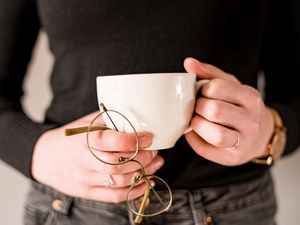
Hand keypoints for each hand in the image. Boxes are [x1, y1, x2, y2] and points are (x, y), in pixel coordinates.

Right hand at [31, 112, 163, 202]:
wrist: (46, 158)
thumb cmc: (70, 138)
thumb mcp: (85, 123)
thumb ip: (108, 121)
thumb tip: (136, 119)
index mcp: (83, 140)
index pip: (110, 142)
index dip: (133, 140)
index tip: (148, 137)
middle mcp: (84, 161)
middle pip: (118, 165)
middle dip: (142, 158)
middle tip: (154, 151)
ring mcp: (85, 179)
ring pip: (119, 181)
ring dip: (143, 173)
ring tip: (155, 163)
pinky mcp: (88, 192)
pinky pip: (114, 196)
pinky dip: (134, 191)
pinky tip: (146, 182)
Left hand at [183, 57, 273, 165]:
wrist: (260, 135)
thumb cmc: (239, 106)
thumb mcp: (230, 86)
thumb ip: (209, 73)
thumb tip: (188, 62)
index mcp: (250, 97)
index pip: (217, 87)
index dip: (203, 89)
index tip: (203, 92)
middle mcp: (251, 120)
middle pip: (214, 110)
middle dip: (198, 107)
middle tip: (197, 108)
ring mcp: (244, 141)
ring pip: (214, 134)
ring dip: (197, 125)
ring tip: (197, 120)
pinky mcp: (233, 157)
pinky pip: (206, 150)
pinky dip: (194, 140)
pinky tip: (196, 133)